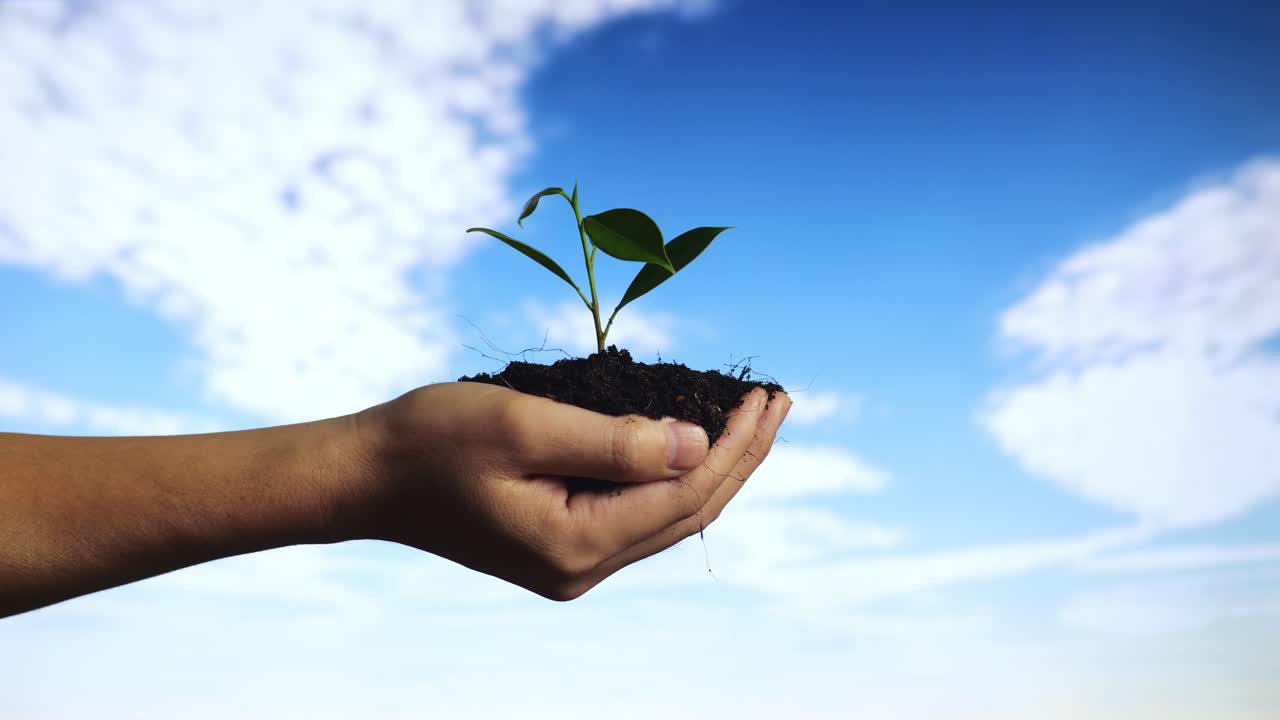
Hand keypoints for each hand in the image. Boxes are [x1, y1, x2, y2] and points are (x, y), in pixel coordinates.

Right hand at [352, 382, 790, 599]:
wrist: (369, 476)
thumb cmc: (433, 441)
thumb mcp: (526, 424)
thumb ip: (616, 440)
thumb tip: (696, 442)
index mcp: (577, 544)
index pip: (684, 494)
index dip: (733, 445)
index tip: (764, 395)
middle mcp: (582, 567)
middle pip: (687, 511)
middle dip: (739, 456)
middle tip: (777, 402)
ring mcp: (571, 562)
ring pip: (667, 515)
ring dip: (712, 465)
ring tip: (750, 419)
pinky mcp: (559, 545)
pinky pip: (636, 512)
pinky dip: (670, 474)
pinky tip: (689, 441)